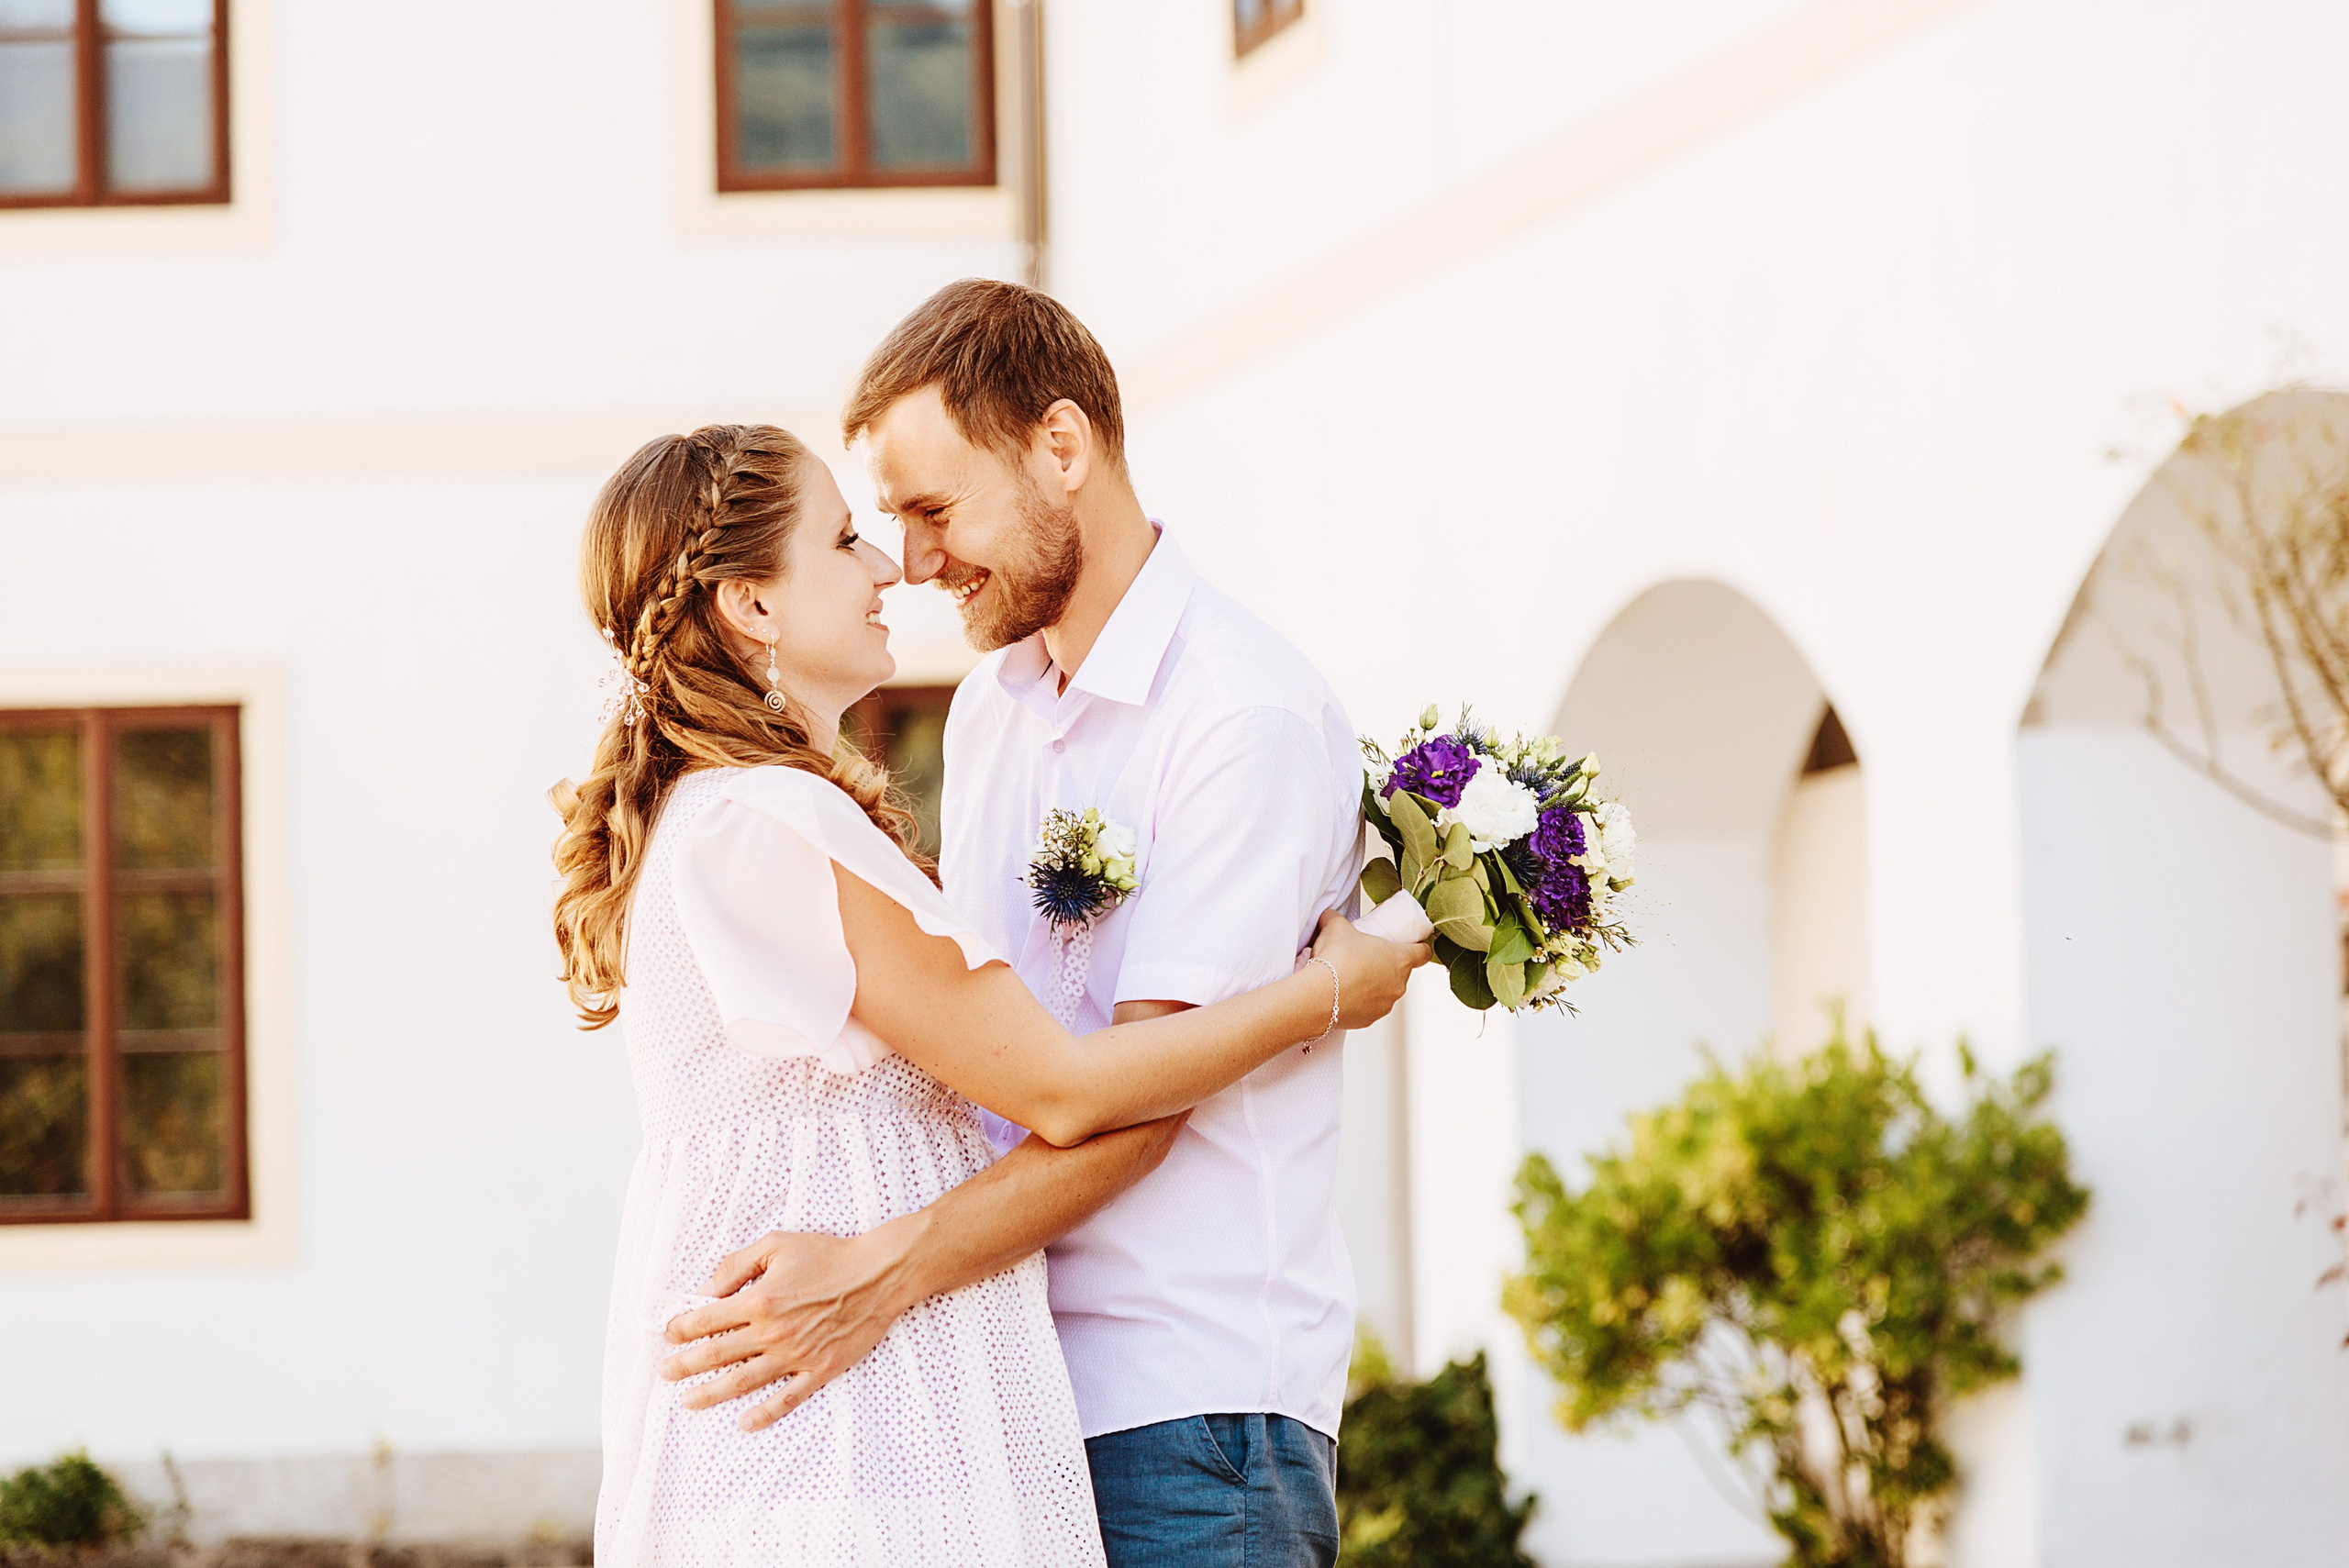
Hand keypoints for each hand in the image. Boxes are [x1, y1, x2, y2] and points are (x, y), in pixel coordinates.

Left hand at [657, 1224, 916, 1430]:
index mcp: (758, 1300)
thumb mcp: (777, 1245)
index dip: (682, 1327)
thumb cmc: (828, 1255)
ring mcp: (795, 1355)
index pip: (707, 1320)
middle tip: (665, 1373)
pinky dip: (765, 1413)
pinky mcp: (819, 1370)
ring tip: (688, 1402)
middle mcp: (772, 1332)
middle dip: (685, 1364)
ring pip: (743, 1381)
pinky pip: (787, 1398)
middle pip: (717, 1354)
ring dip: (712, 1393)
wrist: (878, 1275)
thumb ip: (736, 1266)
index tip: (669, 1333)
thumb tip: (706, 1290)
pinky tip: (745, 1422)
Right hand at [1308, 909, 1432, 1029]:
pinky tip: (1343, 995)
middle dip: (1386, 965)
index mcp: (1399, 958)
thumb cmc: (1336, 958)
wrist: (1319, 995)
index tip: (1411, 944)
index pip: (1423, 953)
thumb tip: (1330, 916)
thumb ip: (1336, 918)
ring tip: (1351, 977)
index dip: (1418, 947)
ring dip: (1374, 985)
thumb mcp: (1336, 927)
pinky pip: (1369, 1008)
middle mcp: (1399, 984)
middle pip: (1401, 972)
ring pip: (1385, 992)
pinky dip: (1360, 1003)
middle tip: (1366, 958)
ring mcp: (1386, 1004)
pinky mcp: (1370, 1020)